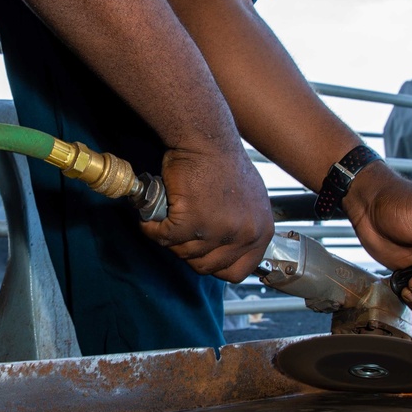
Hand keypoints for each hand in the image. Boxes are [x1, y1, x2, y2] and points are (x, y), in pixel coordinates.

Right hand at [140, 142, 274, 280]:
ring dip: (169, 239)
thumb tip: (227, 247)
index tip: (201, 256)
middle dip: (188, 252)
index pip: (238, 272)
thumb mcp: (250, 201)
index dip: (215, 266)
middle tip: (178, 234)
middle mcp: (245, 235)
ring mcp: (219, 230)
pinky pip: (165, 238)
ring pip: (184, 253)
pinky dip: (152, 230)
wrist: (207, 140)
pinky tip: (150, 222)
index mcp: (261, 232)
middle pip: (207, 266)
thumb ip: (242, 227)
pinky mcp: (193, 221)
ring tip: (164, 223)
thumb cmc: (224, 163)